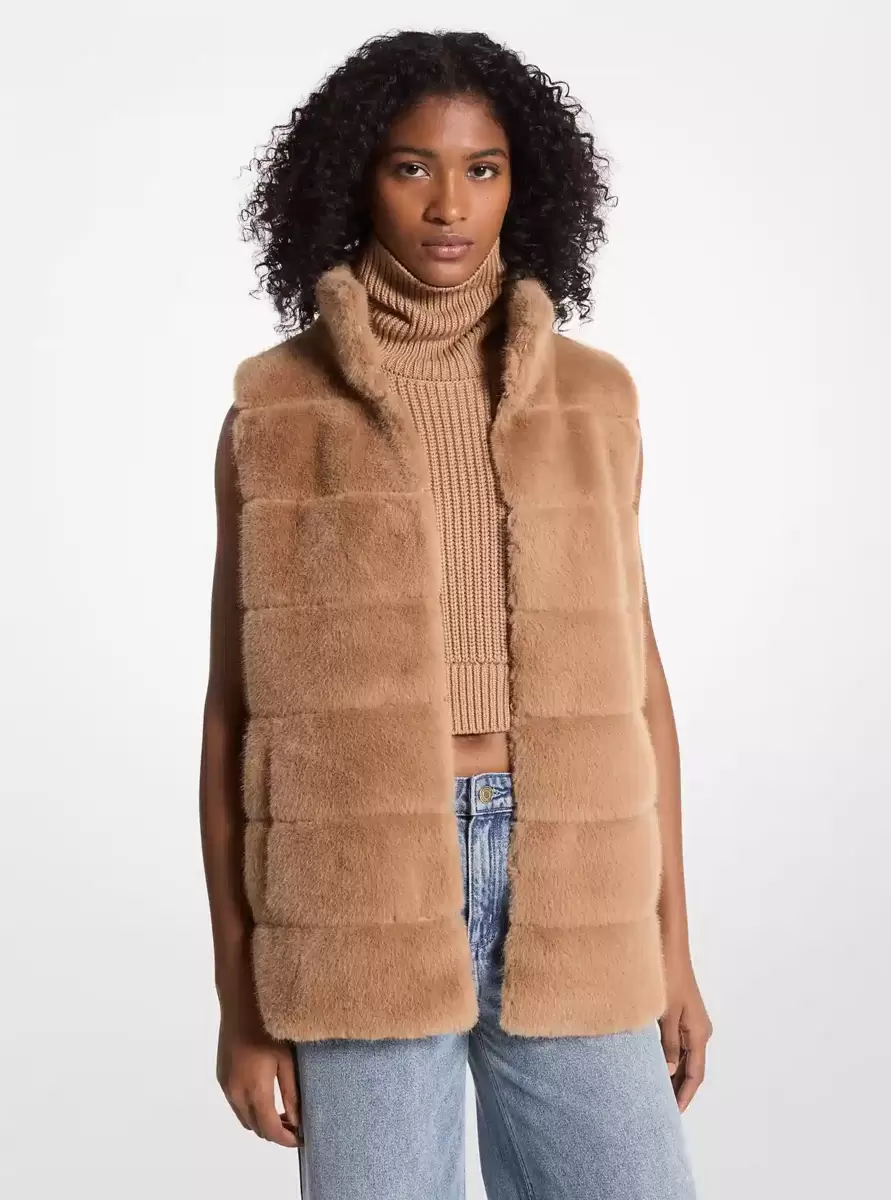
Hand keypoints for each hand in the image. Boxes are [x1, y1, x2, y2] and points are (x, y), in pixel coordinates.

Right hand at [216, 996, 303, 1147]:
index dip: (286, 1139)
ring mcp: (225, 1085)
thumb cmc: (269, 1026)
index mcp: (254, 1089)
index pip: (269, 1129)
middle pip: (255, 1127)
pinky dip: (250, 1108)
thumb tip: (298, 1120)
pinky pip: (235, 1103)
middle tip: (295, 1124)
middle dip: (274, 1131)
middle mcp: (235, 1092)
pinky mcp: (221, 1076)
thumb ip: (292, 1093)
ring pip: (243, 1117)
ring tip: (282, 1111)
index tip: (302, 1138)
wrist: (240, 1002)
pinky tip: (265, 1094)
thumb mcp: (287, 1059)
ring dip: (261, 1120)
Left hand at [659, 948, 711, 1112]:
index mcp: (699, 1034)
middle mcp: (699, 1031)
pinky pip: (678, 1044)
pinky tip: (656, 1065)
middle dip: (678, 1088)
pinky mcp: (683, 1014)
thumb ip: (668, 1044)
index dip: (684, 1095)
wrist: (669, 946)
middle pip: (691, 1068)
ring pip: (684, 1057)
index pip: (695, 1074)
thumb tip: (670, 1072)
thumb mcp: (666, 1014)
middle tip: (661, 1108)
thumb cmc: (667, 976)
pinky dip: (669, 1057)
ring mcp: (692, 1023)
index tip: (673, 1113)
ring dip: (673, 1073)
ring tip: (656, 1092)